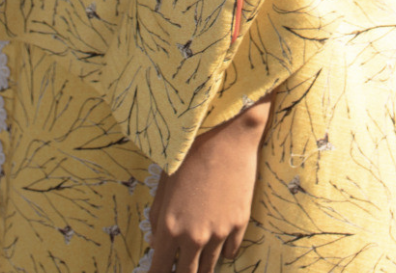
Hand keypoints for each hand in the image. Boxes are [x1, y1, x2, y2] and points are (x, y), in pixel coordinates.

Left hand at [148, 94, 272, 272]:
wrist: (226, 135)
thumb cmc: (189, 152)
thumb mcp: (164, 183)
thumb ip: (157, 217)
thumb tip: (156, 241)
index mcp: (170, 226)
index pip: (159, 269)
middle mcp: (194, 236)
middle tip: (178, 268)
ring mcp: (219, 233)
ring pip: (209, 267)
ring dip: (202, 265)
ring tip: (198, 259)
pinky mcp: (239, 225)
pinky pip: (230, 252)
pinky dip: (223, 249)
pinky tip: (219, 239)